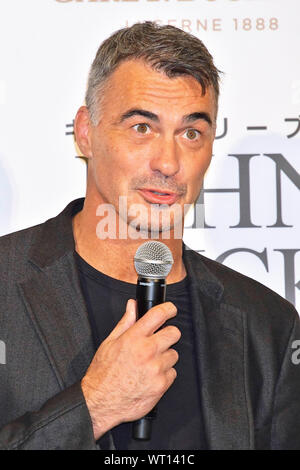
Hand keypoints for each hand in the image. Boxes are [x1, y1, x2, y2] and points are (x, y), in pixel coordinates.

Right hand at [81, 299, 180, 439]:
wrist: (101, 402)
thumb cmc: (103, 372)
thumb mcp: (110, 342)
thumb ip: (126, 322)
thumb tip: (133, 305)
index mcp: (134, 338)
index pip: (158, 315)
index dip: (168, 309)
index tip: (171, 309)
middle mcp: (147, 351)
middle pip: (174, 333)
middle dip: (168, 334)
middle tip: (159, 340)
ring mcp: (155, 369)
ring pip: (174, 354)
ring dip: (165, 357)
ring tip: (149, 363)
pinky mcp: (161, 385)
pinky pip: (172, 373)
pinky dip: (164, 374)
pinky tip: (150, 376)